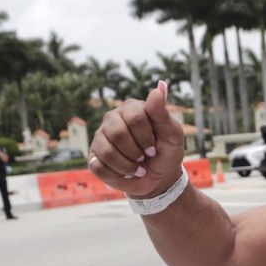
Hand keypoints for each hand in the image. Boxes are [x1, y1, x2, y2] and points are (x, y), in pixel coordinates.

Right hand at [89, 81, 185, 197]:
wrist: (159, 178)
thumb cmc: (166, 152)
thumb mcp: (172, 134)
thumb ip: (162, 113)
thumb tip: (159, 88)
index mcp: (132, 108)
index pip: (135, 118)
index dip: (146, 138)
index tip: (154, 147)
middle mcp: (112, 118)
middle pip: (118, 134)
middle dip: (136, 152)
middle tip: (144, 156)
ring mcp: (100, 136)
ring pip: (107, 152)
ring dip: (127, 166)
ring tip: (137, 167)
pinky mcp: (93, 156)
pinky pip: (99, 167)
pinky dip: (118, 175)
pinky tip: (125, 173)